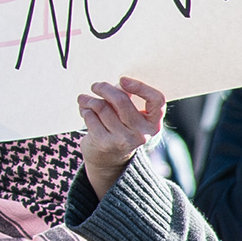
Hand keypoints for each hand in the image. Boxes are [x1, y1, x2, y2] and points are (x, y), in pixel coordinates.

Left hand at [76, 75, 168, 198]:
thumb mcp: (132, 117)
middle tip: (96, 86)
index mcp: (153, 124)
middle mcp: (141, 133)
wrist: (110, 160)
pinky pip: (91, 117)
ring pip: (102, 107)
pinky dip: (85, 110)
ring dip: (90, 100)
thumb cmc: (121, 129)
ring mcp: (123, 140)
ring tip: (84, 98)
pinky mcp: (105, 143)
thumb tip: (114, 85)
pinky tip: (85, 111)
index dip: (140, 87)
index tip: (122, 79)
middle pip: (122, 101)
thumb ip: (128, 100)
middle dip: (105, 89)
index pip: (156, 100)